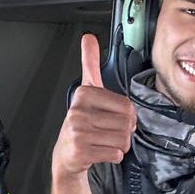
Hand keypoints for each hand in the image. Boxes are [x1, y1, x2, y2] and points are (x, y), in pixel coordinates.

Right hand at [51, 34, 135, 179]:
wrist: (66, 154)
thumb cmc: (81, 123)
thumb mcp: (86, 91)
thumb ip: (90, 64)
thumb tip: (88, 37)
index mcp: (84, 94)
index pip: (126, 105)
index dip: (127, 116)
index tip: (114, 117)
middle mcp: (79, 111)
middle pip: (126, 123)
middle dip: (124, 132)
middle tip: (109, 132)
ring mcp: (78, 132)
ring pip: (122, 140)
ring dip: (120, 145)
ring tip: (104, 141)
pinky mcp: (81, 151)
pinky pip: (115, 154)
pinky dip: (113, 156)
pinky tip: (100, 151)